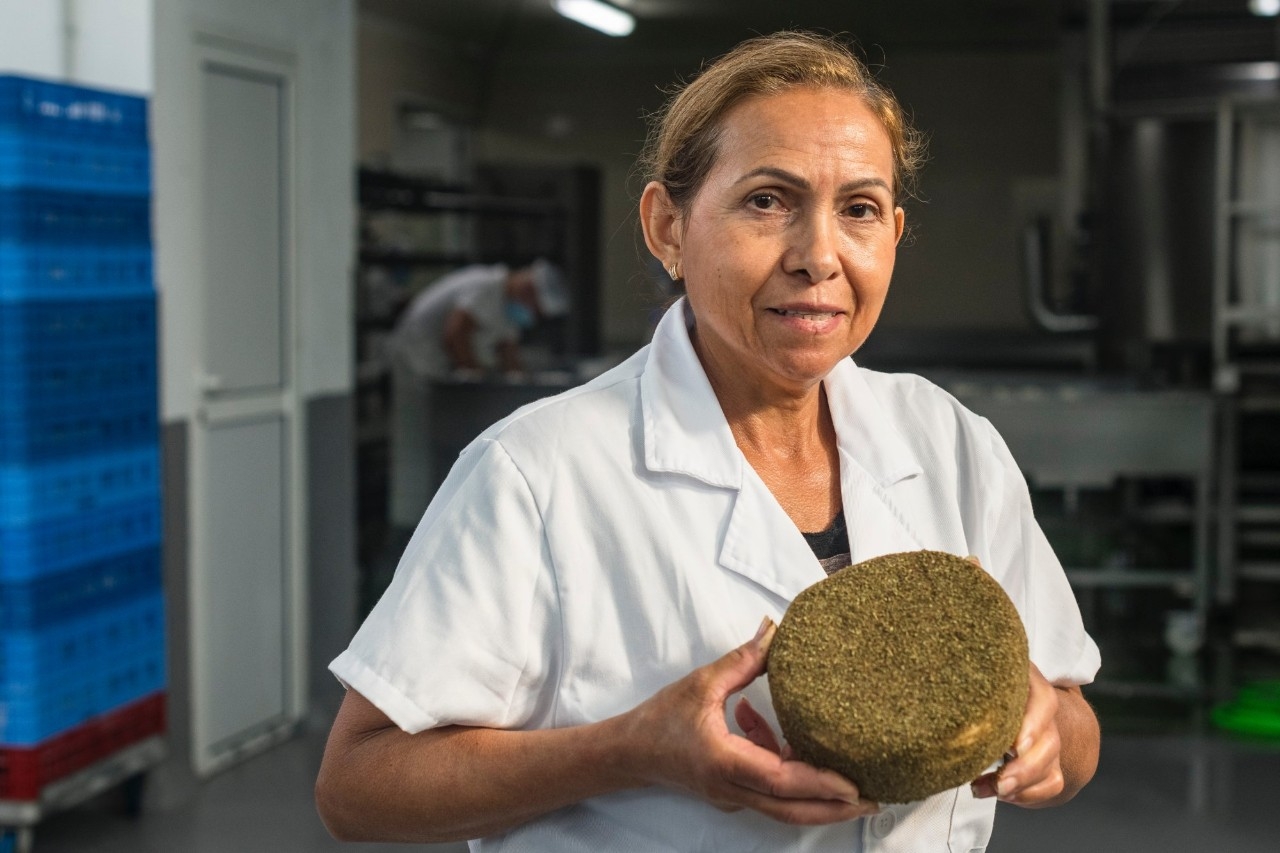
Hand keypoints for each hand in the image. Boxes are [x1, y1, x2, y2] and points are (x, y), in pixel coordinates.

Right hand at [621, 618, 877, 824]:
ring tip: (848, 777)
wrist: (629, 753)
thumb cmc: (660, 720)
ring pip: (784, 806)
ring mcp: (732, 796)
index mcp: (725, 763)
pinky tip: (773, 734)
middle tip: (872, 797)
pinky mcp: (732, 793)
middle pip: (792, 810)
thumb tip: (773, 631)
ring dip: (816, 794)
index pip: (781, 779)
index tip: (853, 785)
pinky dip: (783, 769)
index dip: (819, 783)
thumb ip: (741, 661)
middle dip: (834, 808)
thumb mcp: (700, 684)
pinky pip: (768, 791)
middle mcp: (732, 788)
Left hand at [971, 662, 1063, 805]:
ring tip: (992, 789)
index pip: (1043, 699)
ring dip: (1023, 786)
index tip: (1014, 747)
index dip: (1033, 725)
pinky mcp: (1046, 761)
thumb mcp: (968, 679)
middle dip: (1025, 768)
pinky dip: (1026, 795)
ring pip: (1051, 766)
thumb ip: (961, 686)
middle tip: (1001, 782)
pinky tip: (999, 792)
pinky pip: (1050, 784)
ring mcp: (1046, 738)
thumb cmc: (971, 686)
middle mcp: (1040, 711)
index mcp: (1024, 682)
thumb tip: (936, 697)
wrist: (990, 693)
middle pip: (1050, 741)